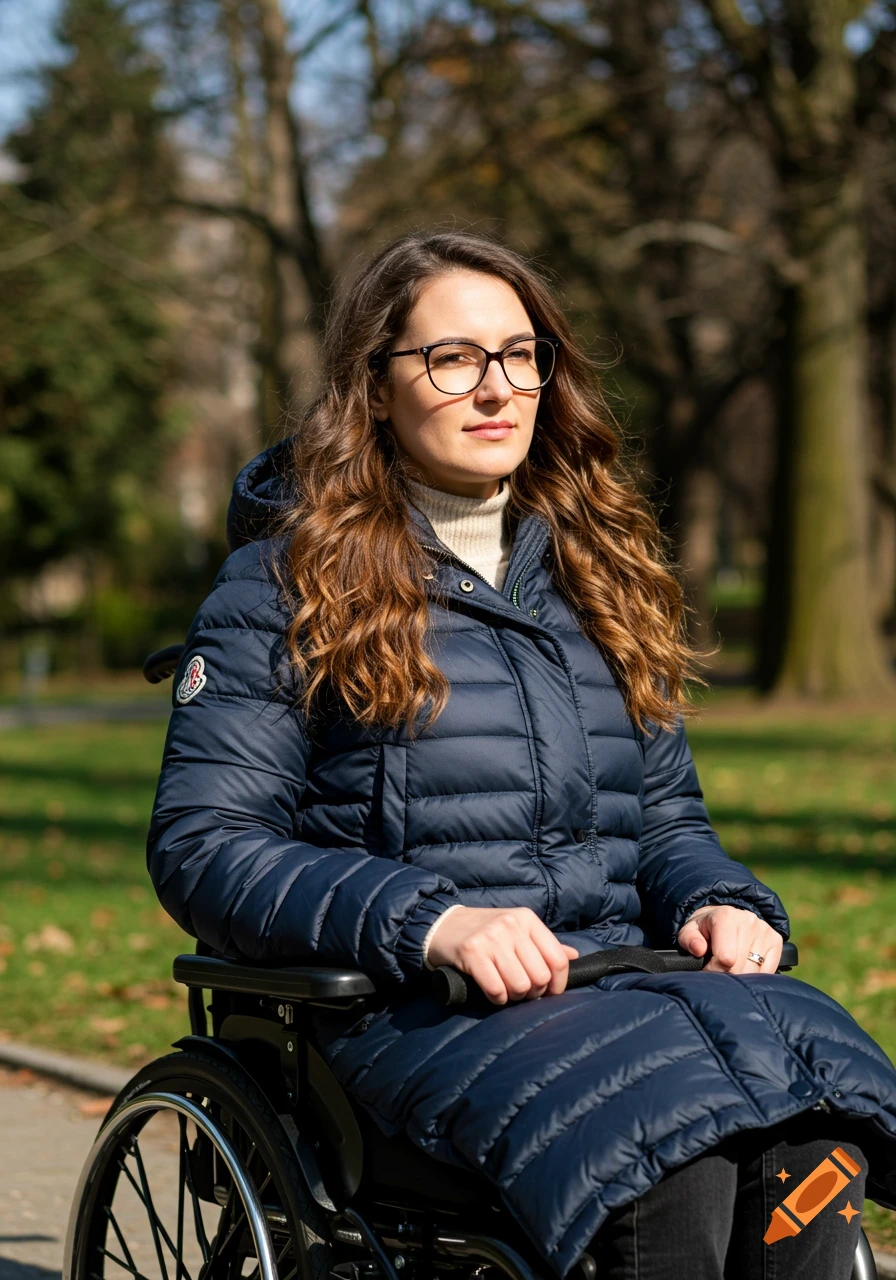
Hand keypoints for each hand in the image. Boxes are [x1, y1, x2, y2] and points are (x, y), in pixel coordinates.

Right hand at [426, 906, 579, 1005]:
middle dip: (533, 992)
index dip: (558, 983)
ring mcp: (491, 938)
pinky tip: (493, 992)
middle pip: (540, 976)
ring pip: (520, 985)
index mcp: (526, 919)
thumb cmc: (484, 931)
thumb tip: (573, 956)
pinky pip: (496, 989)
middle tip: (522, 991)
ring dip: (514, 996)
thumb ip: (543, 944)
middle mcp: (511, 925)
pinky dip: (497, 998)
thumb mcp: (516, 930)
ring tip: (506, 990)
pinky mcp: (472, 952)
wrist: (442, 925)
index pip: (557, 958)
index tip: (549, 992)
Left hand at [676, 904, 782, 974]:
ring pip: (755, 972)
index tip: (706, 970)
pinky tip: (744, 968)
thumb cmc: (704, 929)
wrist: (725, 918)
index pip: (725, 958)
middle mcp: (748, 921)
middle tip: (717, 971)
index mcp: (726, 916)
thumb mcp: (689, 931)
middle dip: (726, 975)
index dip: (713, 970)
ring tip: (730, 969)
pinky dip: (755, 976)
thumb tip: (699, 949)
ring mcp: (765, 931)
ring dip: (741, 977)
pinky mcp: (776, 940)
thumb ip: (689, 940)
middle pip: (740, 967)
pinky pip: (768, 971)